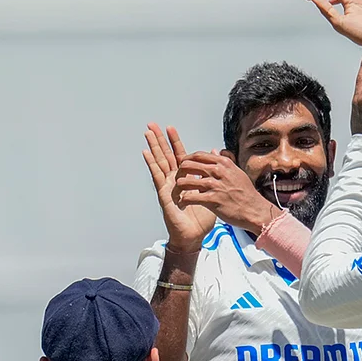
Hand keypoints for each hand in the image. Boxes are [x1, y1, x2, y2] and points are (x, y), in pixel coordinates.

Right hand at [143, 123, 215, 252]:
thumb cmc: (201, 218)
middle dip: (159, 140)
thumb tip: (216, 155)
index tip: (170, 127)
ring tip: (147, 133)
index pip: (179, 156)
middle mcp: (174, 181)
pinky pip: (157, 177)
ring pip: (159, 162)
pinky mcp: (164, 194)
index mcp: (185, 179)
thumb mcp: (210, 192)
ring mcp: (167, 187)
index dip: (174, 142)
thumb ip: (211, 173)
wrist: (194, 236)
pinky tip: (146, 153)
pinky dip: (152, 164)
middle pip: (165, 156)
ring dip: (153, 147)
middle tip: (152, 124)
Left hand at [174, 151, 282, 235]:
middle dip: (180, 172)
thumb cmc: (246, 193)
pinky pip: (190, 197)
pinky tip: (183, 203)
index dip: (187, 159)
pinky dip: (183, 200)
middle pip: (188, 165)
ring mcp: (215, 186)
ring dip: (179, 187)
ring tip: (179, 192)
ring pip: (185, 181)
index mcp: (224, 163)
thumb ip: (225, 160)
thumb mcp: (237, 172)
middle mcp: (218, 172)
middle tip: (179, 179)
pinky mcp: (212, 200)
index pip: (198, 155)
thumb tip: (216, 150)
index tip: (184, 165)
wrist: (254, 210)